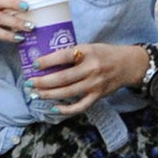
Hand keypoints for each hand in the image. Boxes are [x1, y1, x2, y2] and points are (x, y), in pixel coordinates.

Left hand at [25, 41, 150, 115]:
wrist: (128, 65)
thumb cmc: (105, 54)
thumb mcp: (89, 47)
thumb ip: (72, 54)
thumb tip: (48, 61)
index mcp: (87, 52)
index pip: (63, 56)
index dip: (47, 61)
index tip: (34, 64)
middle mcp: (91, 69)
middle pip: (62, 78)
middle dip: (43, 81)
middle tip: (29, 82)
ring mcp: (95, 84)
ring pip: (67, 93)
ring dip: (49, 94)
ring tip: (36, 93)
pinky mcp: (98, 96)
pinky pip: (80, 106)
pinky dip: (66, 109)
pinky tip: (54, 107)